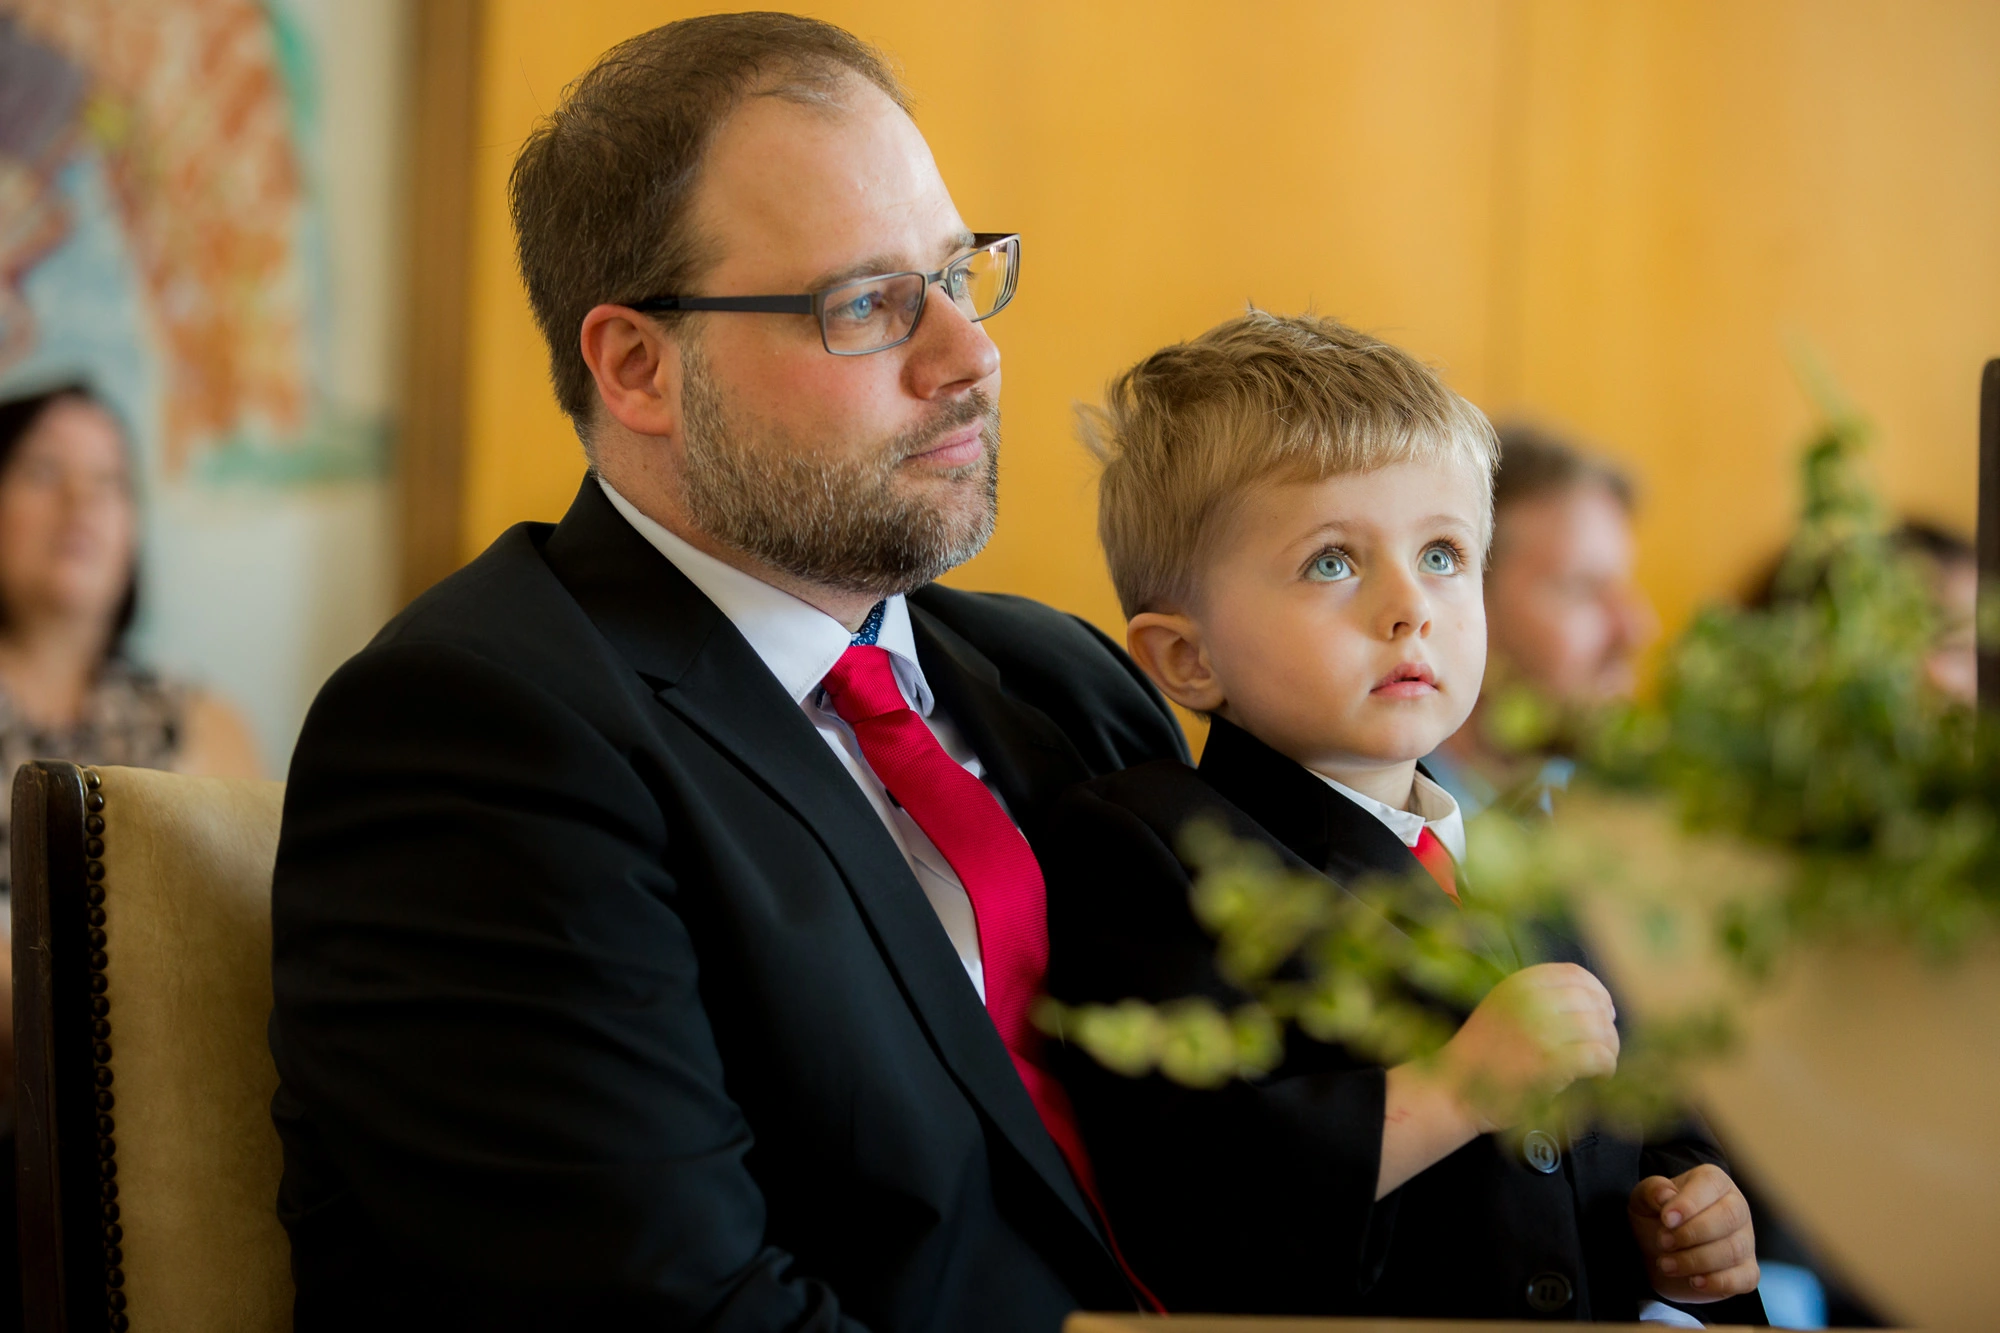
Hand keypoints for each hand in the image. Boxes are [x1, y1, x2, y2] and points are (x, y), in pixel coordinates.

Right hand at [1437, 962, 1618, 1130]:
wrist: (1454, 1090)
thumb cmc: (1481, 1054)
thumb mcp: (1502, 1009)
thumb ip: (1537, 999)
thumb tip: (1592, 1003)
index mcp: (1519, 984)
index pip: (1575, 974)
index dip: (1597, 991)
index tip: (1602, 1010)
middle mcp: (1532, 1001)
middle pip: (1593, 1001)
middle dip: (1606, 1022)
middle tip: (1605, 1042)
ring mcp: (1543, 1031)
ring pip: (1600, 1029)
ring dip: (1609, 1047)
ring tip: (1603, 1063)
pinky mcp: (1553, 1062)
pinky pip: (1599, 1056)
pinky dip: (1607, 1067)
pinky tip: (1600, 1076)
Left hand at [1629, 1165, 1758, 1302]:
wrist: (1659, 1254)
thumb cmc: (1657, 1219)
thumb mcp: (1644, 1200)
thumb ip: (1652, 1191)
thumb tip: (1665, 1195)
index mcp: (1713, 1182)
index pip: (1711, 1184)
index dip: (1689, 1203)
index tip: (1666, 1220)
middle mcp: (1736, 1207)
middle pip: (1729, 1217)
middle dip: (1692, 1233)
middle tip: (1663, 1242)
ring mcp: (1745, 1240)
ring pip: (1733, 1250)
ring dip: (1696, 1260)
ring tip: (1666, 1264)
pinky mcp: (1747, 1271)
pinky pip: (1745, 1278)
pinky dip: (1719, 1282)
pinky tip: (1694, 1281)